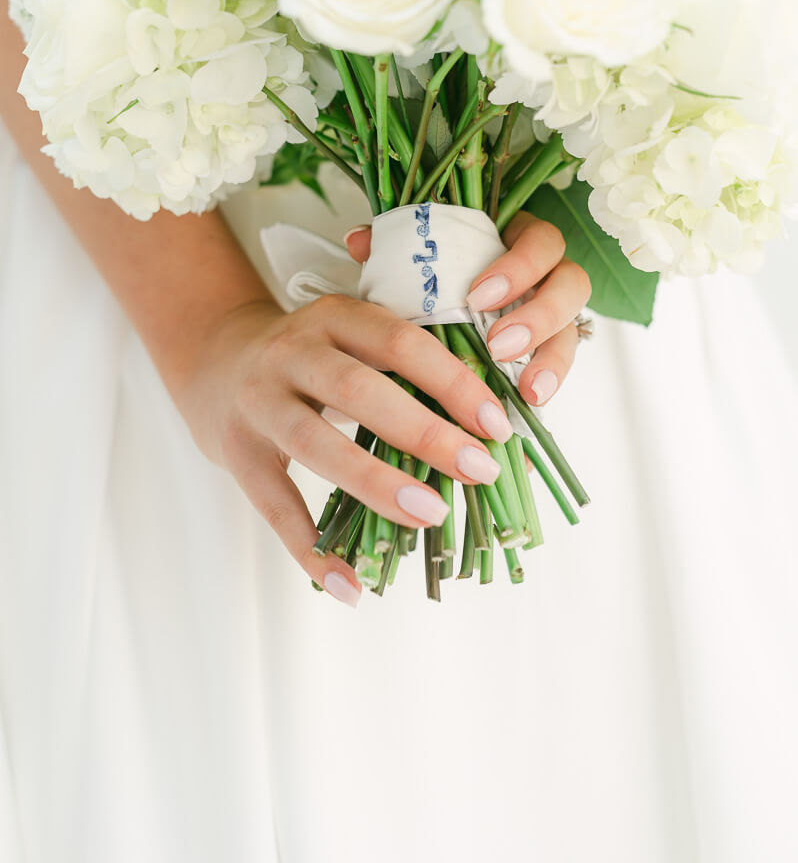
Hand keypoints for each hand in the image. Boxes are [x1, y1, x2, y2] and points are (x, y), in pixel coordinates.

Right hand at [177, 294, 515, 607]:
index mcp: (334, 318)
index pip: (400, 342)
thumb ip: (411, 374)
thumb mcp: (353, 341)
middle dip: (425, 432)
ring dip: (377, 483)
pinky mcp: (237, 452)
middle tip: (479, 470)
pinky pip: (276, 507)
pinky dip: (312, 550)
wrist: (215, 359)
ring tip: (431, 515)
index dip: (452, 382)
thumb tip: (498, 438)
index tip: (497, 426)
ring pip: (316, 445)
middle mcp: (292, 353)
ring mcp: (259, 402)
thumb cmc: (312, 357)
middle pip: (358, 391)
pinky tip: (350, 586)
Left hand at [345, 210, 590, 407]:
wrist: (440, 300)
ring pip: (573, 330)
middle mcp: (547, 274)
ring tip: (528, 391)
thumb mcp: (417, 253)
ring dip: (552, 360)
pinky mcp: (547, 349)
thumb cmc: (435, 270)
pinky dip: (547, 386)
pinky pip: (559, 367)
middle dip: (539, 316)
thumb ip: (394, 242)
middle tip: (499, 346)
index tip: (479, 296)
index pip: (540, 241)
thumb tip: (359, 241)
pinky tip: (529, 408)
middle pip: (572, 284)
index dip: (520, 266)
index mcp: (520, 238)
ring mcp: (552, 313)